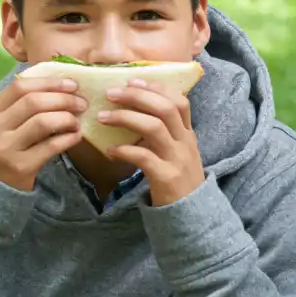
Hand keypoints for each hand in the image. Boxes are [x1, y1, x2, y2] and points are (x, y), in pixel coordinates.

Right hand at [0, 75, 86, 190]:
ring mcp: (7, 149)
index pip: (19, 87)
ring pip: (43, 122)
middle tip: (81, 102)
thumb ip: (19, 106)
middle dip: (63, 99)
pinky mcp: (21, 167)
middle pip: (33, 102)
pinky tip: (76, 136)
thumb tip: (59, 87)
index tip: (71, 84)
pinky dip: (69, 138)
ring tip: (77, 121)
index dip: (49, 83)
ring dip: (67, 118)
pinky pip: (51, 146)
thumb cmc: (0, 148)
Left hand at [98, 80, 205, 204]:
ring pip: (154, 127)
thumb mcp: (177, 153)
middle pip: (165, 108)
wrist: (192, 215)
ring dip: (126, 118)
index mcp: (188, 134)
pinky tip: (109, 150)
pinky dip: (124, 150)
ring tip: (103, 117)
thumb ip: (163, 134)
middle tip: (111, 94)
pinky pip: (143, 157)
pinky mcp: (166, 177)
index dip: (156, 88)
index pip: (179, 101)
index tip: (132, 81)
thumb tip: (133, 112)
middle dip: (137, 96)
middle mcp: (185, 143)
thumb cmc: (177, 180)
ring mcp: (177, 159)